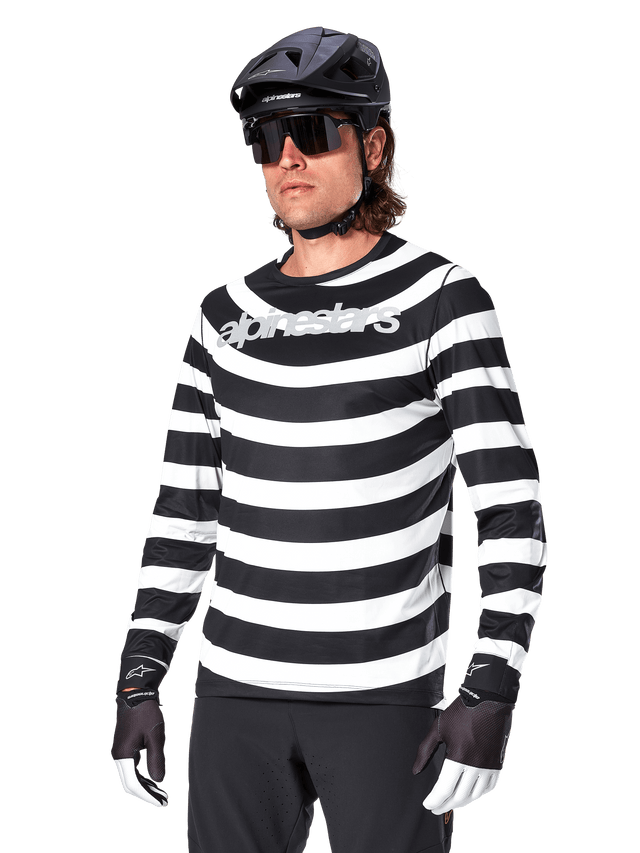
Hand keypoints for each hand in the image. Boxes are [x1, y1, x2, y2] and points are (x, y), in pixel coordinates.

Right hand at [111, 689, 168, 808]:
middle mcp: (118, 756)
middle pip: (130, 784)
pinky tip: (155, 779)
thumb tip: (159, 781)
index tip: (161, 803)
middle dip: (147, 794)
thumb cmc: (146, 711)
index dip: (147, 796)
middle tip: (165, 802)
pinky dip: (143, 776)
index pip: (133, 784)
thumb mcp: (155, 736)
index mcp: (123, 755)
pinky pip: (132, 768)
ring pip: (131, 776)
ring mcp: (120, 752)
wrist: (136, 692)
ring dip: (146, 786)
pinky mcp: (125, 747)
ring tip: (163, 794)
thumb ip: (157, 759)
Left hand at [412, 694, 513, 812]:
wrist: (489, 699)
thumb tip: (416, 769)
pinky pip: (489, 787)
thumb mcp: (438, 728)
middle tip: (436, 808)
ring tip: (451, 802)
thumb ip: (425, 750)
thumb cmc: (462, 711)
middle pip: (459, 796)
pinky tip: (470, 794)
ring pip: (475, 796)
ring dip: (462, 803)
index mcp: (459, 756)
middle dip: (445, 805)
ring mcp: (489, 765)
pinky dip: (478, 794)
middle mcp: (476, 765)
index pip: (445, 789)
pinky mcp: (498, 763)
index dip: (435, 800)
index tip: (428, 804)